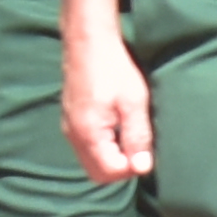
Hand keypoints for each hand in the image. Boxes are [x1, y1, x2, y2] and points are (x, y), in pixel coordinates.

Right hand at [68, 35, 152, 183]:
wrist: (87, 42)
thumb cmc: (113, 68)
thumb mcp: (134, 102)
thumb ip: (138, 136)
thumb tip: (142, 168)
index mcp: (88, 133)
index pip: (110, 172)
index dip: (132, 167)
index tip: (147, 149)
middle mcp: (73, 136)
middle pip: (98, 173)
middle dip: (122, 168)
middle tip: (141, 147)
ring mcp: (69, 129)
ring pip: (92, 162)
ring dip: (113, 158)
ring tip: (131, 135)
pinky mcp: (70, 121)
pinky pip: (87, 148)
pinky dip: (104, 148)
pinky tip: (119, 128)